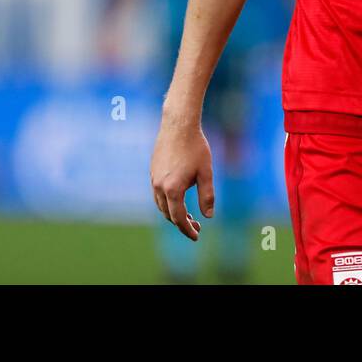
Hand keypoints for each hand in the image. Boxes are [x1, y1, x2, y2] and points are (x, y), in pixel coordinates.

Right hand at [150, 112, 213, 239]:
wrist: (178, 125)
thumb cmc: (195, 147)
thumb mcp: (206, 172)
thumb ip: (207, 195)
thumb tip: (208, 216)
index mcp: (173, 189)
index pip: (178, 218)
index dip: (187, 230)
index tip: (196, 236)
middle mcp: (159, 186)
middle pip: (168, 214)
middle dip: (181, 223)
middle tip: (197, 226)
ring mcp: (154, 178)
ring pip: (161, 204)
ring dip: (173, 213)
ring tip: (188, 215)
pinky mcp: (153, 171)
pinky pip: (158, 193)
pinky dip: (167, 201)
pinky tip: (179, 198)